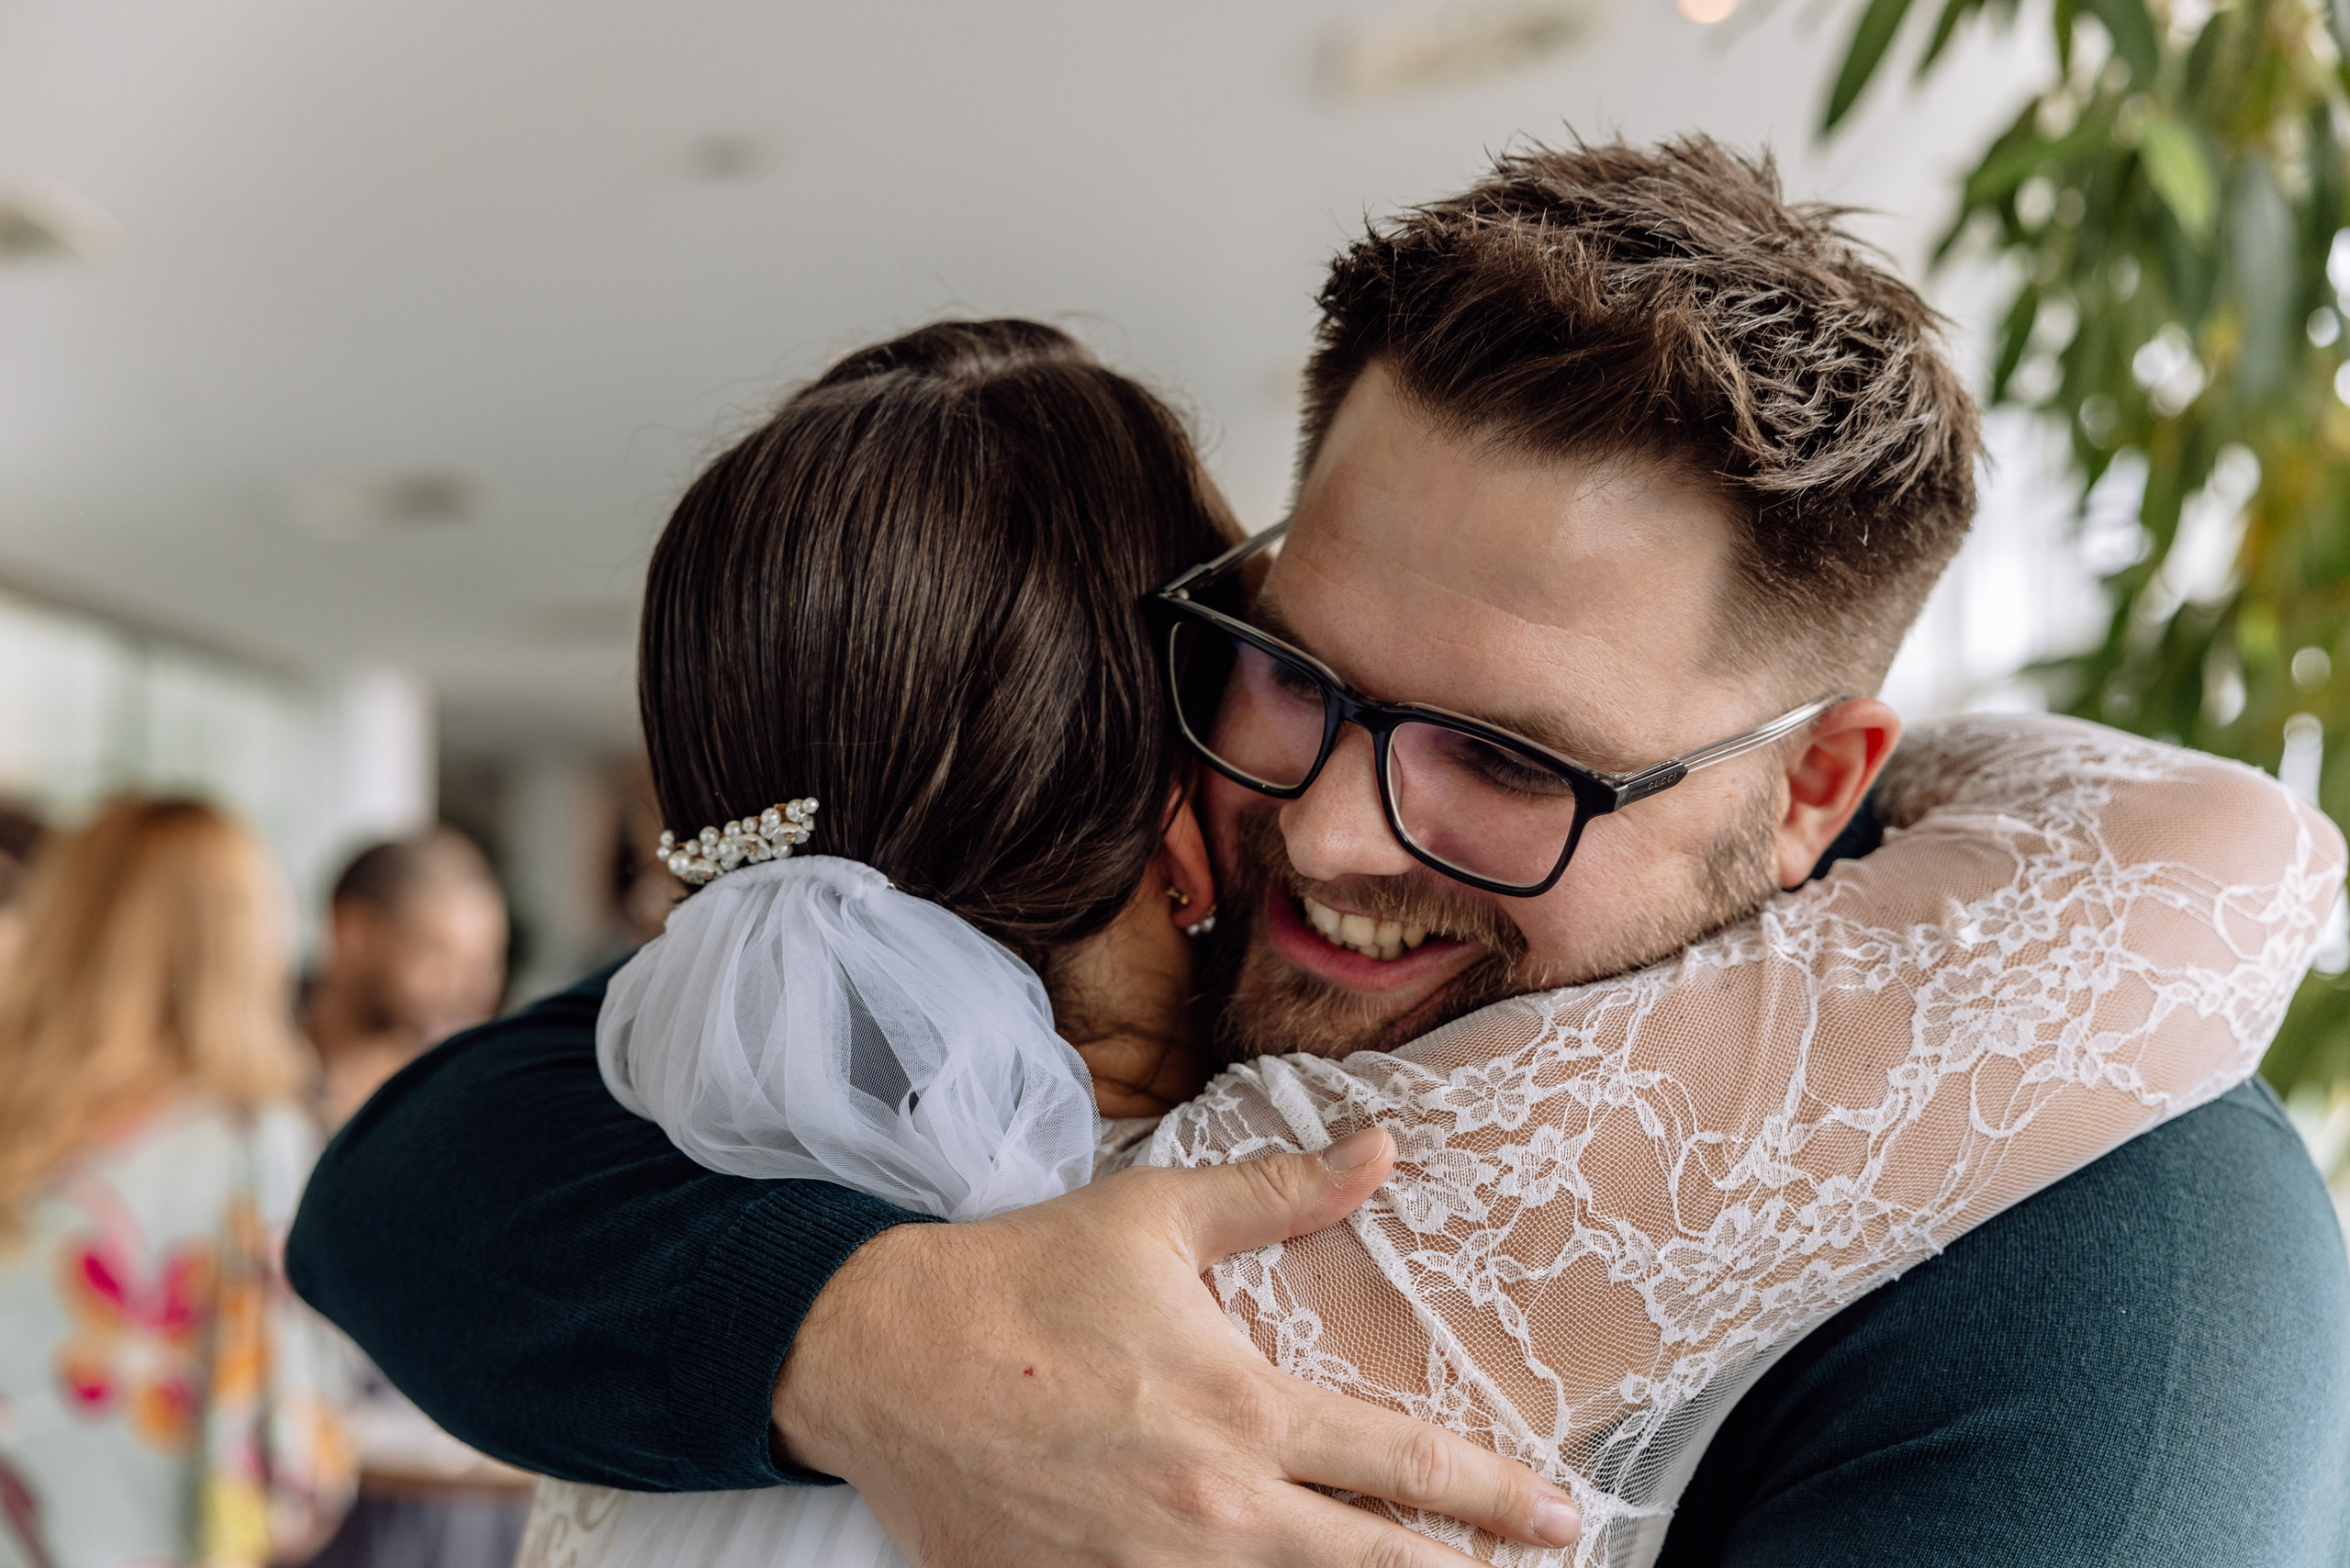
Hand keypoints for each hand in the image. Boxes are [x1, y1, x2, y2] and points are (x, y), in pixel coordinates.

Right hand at [773, 1128, 1580, 1566]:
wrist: (882, 1358)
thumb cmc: (1023, 1278)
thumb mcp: (1158, 1216)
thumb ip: (1283, 1195)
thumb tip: (1381, 1149)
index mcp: (1242, 1409)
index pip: (1405, 1468)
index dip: (1497, 1498)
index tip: (1560, 1512)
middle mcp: (1215, 1508)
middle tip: (1533, 1561)